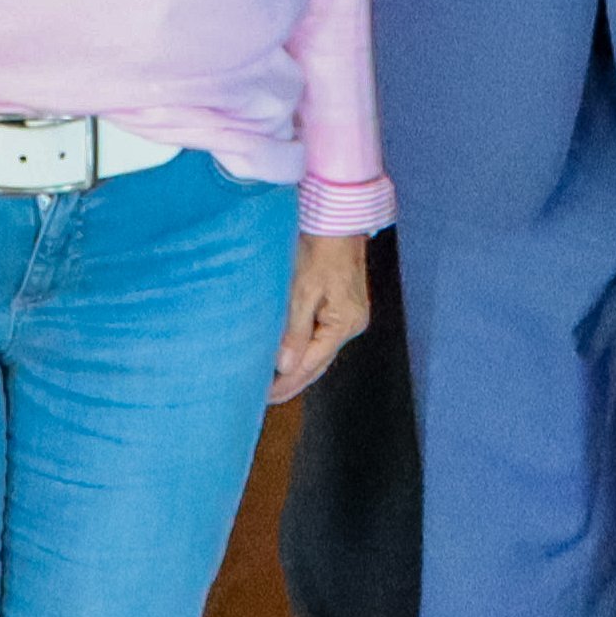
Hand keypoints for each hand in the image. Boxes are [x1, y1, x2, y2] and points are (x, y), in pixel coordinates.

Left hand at [271, 233, 372, 404]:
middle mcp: (351, 324)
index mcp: (344, 323)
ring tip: (273, 383)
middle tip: (266, 398)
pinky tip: (290, 356)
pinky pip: (322, 337)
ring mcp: (349, 315)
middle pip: (319, 363)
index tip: (264, 395)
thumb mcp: (302, 290)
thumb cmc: (320, 248)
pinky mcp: (342, 306)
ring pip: (320, 351)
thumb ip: (294, 331)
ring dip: (298, 368)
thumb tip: (285, 367)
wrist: (337, 218)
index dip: (287, 382)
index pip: (312, 364)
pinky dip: (305, 349)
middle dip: (293, 381)